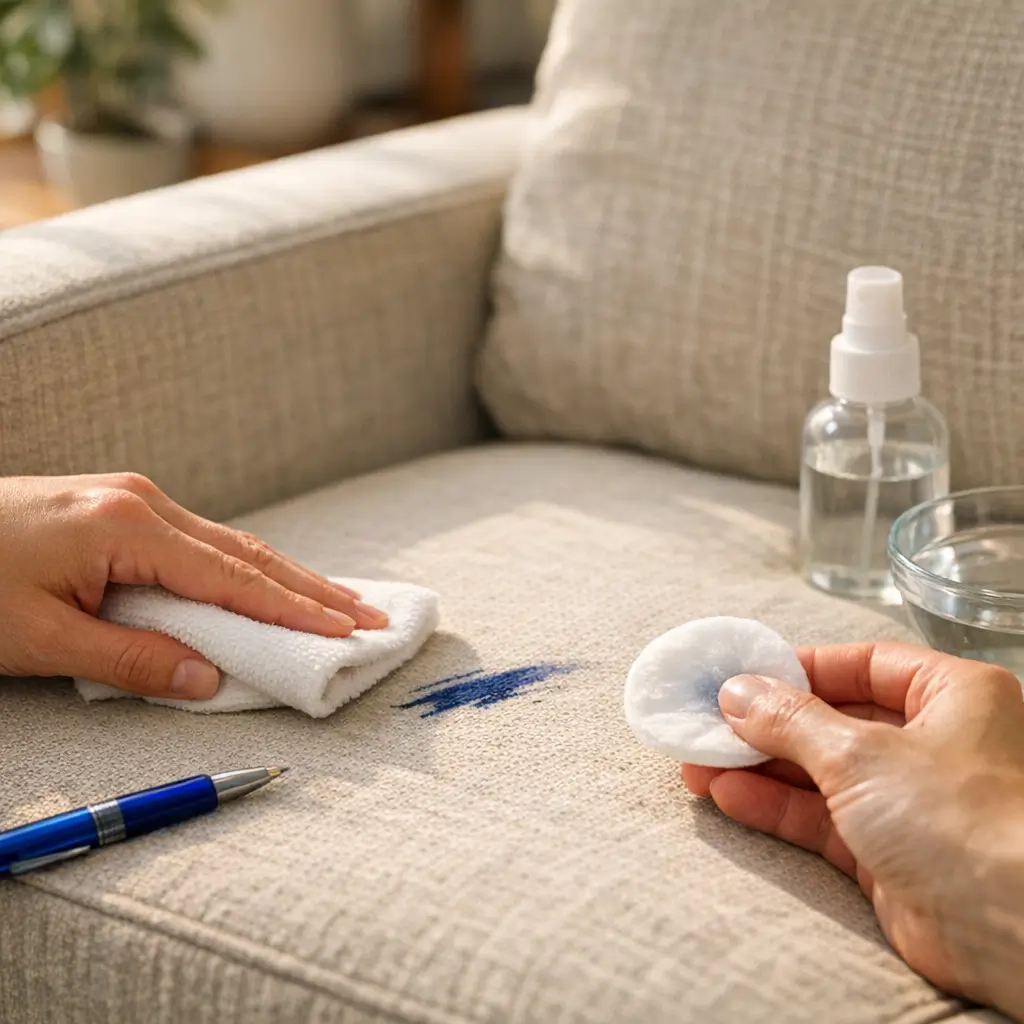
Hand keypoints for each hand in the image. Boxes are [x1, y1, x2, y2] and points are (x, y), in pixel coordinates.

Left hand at [0, 474, 387, 700]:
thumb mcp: (41, 636)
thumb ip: (131, 660)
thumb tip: (208, 681)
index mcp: (129, 528)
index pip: (235, 579)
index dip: (296, 610)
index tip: (348, 630)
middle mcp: (144, 502)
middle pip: (249, 553)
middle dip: (313, 589)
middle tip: (370, 615)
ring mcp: (136, 498)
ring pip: (232, 544)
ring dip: (288, 577)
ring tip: (340, 602)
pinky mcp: (125, 506)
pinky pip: (204, 541)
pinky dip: (247, 568)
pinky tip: (271, 584)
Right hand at [682, 643, 1023, 1019]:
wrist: (1012, 930)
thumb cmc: (963, 819)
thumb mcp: (859, 751)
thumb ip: (790, 719)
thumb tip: (736, 693)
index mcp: (952, 695)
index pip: (863, 665)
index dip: (800, 668)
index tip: (743, 675)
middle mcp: (935, 744)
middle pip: (835, 719)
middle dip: (768, 724)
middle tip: (708, 722)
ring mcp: (912, 802)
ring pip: (821, 772)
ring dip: (761, 766)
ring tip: (700, 761)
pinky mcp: (890, 854)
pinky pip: (822, 819)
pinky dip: (776, 806)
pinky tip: (728, 794)